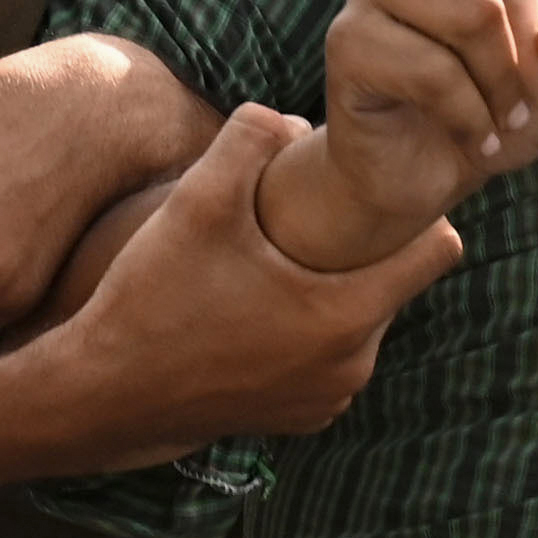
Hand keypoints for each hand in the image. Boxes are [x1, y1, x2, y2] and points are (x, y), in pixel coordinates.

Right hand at [47, 105, 454, 459]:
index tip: (380, 183)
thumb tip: (291, 120)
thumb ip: (250, 137)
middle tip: (311, 213)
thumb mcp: (197, 201)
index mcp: (345, 315)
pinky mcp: (296, 417)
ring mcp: (324, 400)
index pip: (439, 248)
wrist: (97, 395)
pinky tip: (256, 304)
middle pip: (394, 281)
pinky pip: (327, 356)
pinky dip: (306, 328)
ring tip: (277, 257)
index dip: (418, 205)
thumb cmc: (151, 299)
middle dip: (364, 245)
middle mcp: (350, 367)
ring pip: (359, 318)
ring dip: (332, 287)